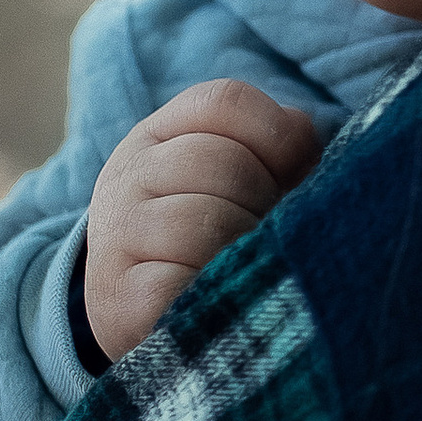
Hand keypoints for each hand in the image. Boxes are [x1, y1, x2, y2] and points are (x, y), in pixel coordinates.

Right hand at [80, 82, 325, 362]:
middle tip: (263, 234)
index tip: (290, 172)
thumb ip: (274, 151)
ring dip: (245, 249)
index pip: (224, 102)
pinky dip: (220, 289)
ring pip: (208, 220)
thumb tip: (302, 135)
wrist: (136, 319)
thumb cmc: (206, 242)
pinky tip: (220, 297)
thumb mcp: (233, 183)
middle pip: (224, 162)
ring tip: (243, 267)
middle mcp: (128, 177)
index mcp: (157, 137)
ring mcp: (118, 236)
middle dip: (264, 200)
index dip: (276, 135)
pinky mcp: (124, 299)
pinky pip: (189, 279)